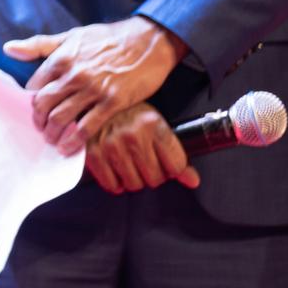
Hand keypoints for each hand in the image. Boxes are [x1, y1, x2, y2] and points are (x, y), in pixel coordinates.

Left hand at [2, 16, 186, 154]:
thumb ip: (39, 44)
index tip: (34, 109)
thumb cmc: (108, 38)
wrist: (148, 40)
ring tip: (52, 140)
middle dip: (38, 120)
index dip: (31, 100)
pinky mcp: (112, 102)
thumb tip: (8, 49)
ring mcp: (93, 89)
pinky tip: (68, 148)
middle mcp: (74, 74)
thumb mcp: (72, 35)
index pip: (35, 86)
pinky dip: (74, 141)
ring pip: (62, 117)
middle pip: (44, 104)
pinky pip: (87, 127)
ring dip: (52, 133)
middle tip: (40, 128)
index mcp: (62, 57)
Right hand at [84, 103, 200, 194]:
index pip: (176, 166)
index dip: (172, 168)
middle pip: (155, 179)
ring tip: (129, 164)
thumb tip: (193, 181)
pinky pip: (112, 185)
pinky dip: (115, 183)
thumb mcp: (155, 126)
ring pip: (134, 184)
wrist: (94, 102)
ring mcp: (112, 145)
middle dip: (153, 175)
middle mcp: (133, 134)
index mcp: (152, 124)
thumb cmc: (128, 115)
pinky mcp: (94, 154)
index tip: (165, 162)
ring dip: (133, 179)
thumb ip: (175, 155)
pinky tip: (115, 169)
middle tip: (144, 162)